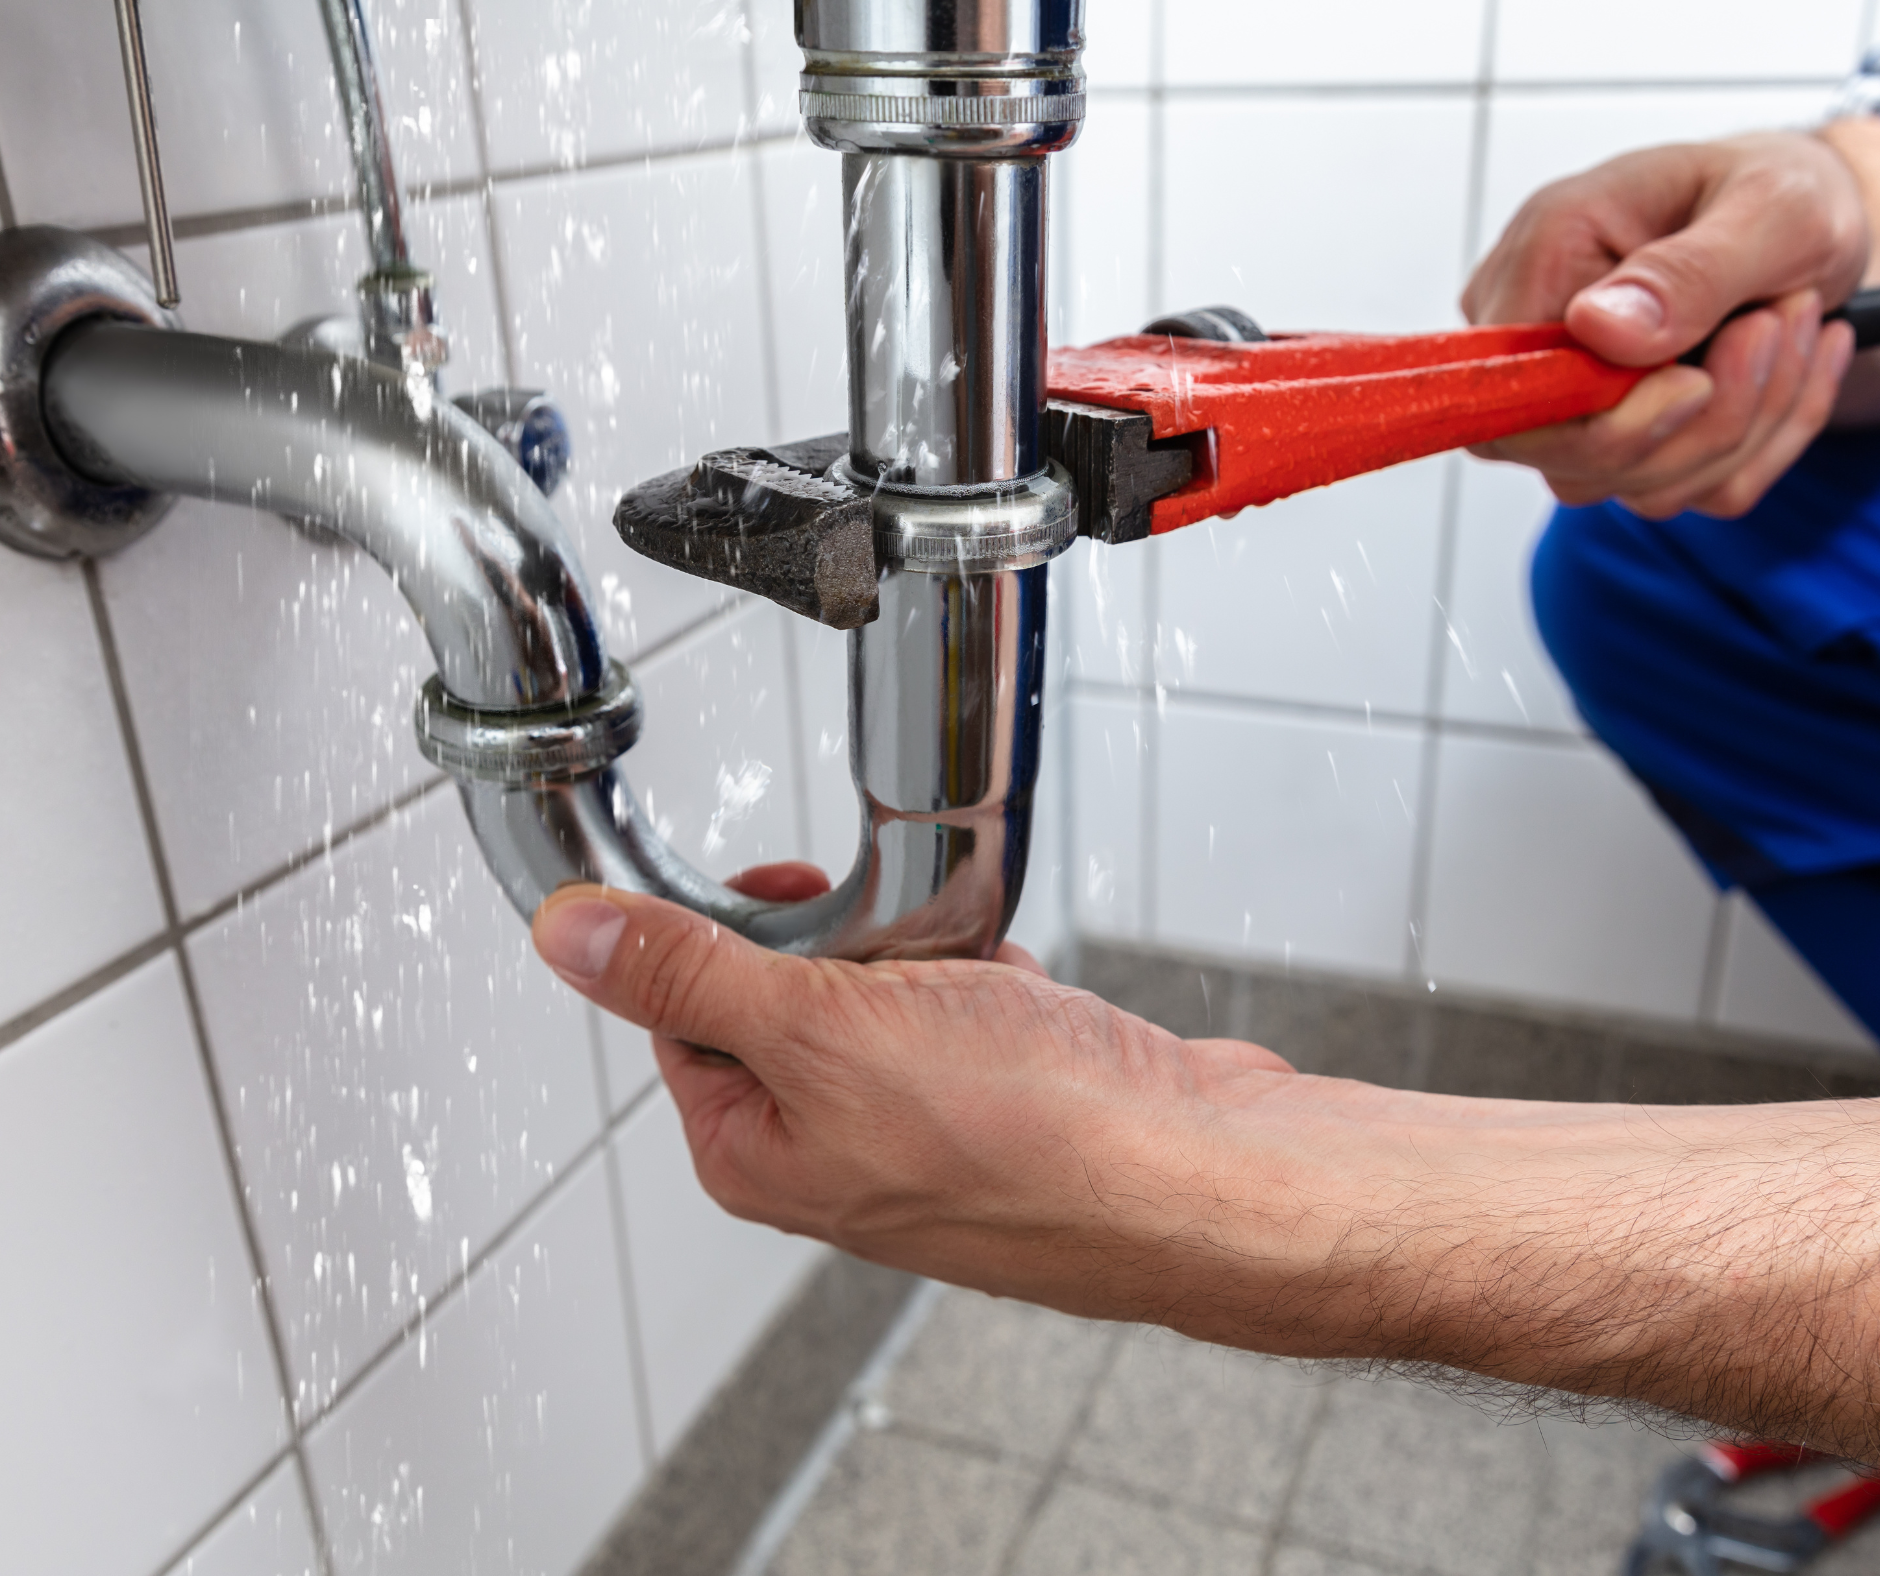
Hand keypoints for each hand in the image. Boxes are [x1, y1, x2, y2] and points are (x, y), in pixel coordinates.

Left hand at [531, 869, 1304, 1322]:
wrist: (1200, 1177)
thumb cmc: (1031, 1138)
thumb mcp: (822, 1031)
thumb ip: (689, 975)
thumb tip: (569, 939)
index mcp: (757, 1151)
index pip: (683, 1012)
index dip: (723, 935)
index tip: (779, 893)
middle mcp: (833, 1151)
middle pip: (789, 992)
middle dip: (848, 943)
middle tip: (895, 942)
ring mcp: (925, 1129)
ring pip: (888, 990)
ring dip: (926, 956)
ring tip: (975, 976)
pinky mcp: (1005, 1102)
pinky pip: (970, 1006)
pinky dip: (993, 980)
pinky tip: (1025, 1000)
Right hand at [1463, 131, 1865, 517]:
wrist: (1813, 223)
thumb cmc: (1781, 195)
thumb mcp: (1773, 206)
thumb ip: (1686, 270)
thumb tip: (1593, 328)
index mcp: (1544, 258)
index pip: (1507, 393)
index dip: (1596, 421)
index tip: (1696, 381)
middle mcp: (1536, 339)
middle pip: (1568, 460)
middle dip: (1701, 422)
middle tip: (1779, 324)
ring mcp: (1570, 401)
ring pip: (1632, 485)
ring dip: (1742, 426)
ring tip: (1792, 326)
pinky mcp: (1617, 440)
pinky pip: (1678, 490)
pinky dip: (1757, 446)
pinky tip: (1785, 369)